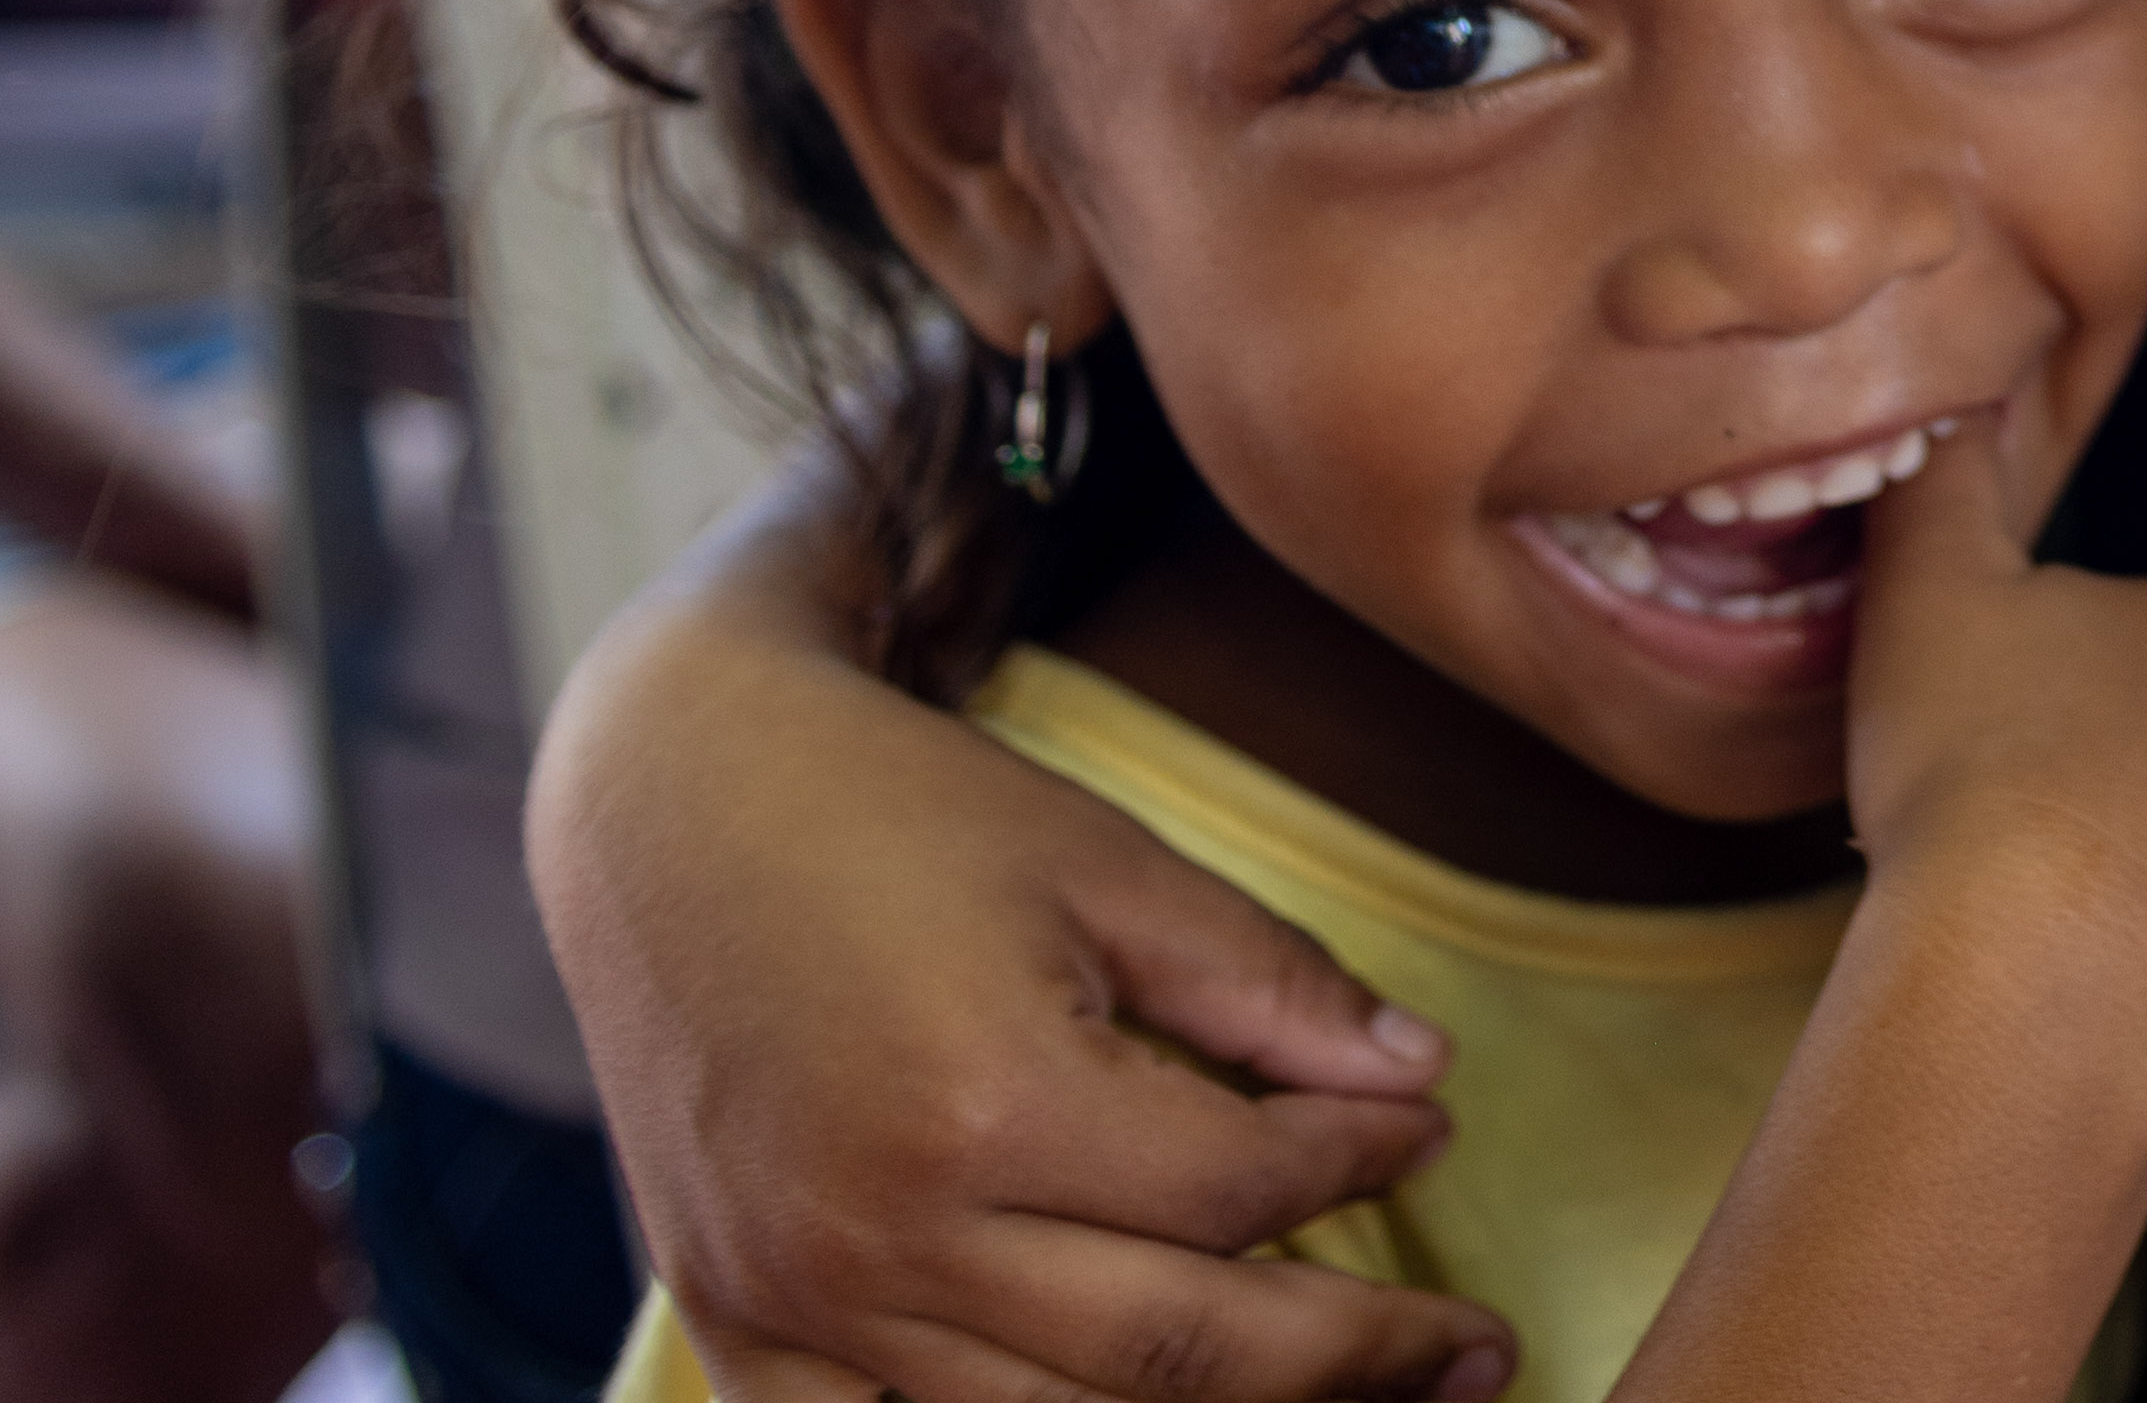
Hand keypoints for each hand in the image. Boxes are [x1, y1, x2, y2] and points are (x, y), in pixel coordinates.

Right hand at [533, 553, 1503, 1402]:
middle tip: (1481, 1354)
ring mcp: (797, 1305)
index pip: (1240, 1195)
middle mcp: (885, 1236)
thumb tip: (1424, 1082)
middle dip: (1358, 1362)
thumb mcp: (1107, 864)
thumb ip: (1270, 987)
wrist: (665, 802)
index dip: (1359, 1166)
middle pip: (1176, 1360)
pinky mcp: (733, 1333)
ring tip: (1347, 1401)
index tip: (1425, 1133)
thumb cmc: (899, 812)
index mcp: (990, 1104)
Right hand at [1833, 457, 2146, 1141]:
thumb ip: (1941, 485)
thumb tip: (1955, 408)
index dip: (2053, 726)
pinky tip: (2128, 1026)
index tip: (1995, 779)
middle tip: (2030, 878)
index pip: (2133, 665)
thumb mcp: (1923, 591)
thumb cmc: (1971, 774)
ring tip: (2076, 963)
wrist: (2036, 971)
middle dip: (2129, 816)